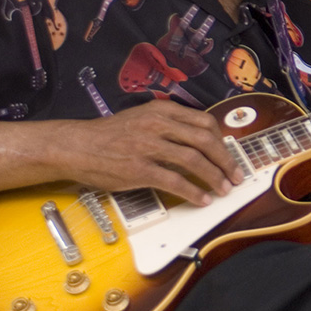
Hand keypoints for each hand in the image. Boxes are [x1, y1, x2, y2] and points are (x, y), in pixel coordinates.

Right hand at [55, 100, 243, 205]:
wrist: (75, 146)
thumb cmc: (108, 135)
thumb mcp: (141, 118)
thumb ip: (168, 125)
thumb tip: (198, 142)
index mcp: (161, 110)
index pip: (204, 121)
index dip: (222, 140)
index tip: (229, 154)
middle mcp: (158, 125)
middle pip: (205, 140)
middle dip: (226, 160)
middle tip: (235, 175)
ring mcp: (149, 147)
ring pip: (194, 160)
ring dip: (215, 177)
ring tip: (224, 189)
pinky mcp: (140, 169)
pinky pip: (175, 181)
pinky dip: (194, 192)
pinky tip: (202, 199)